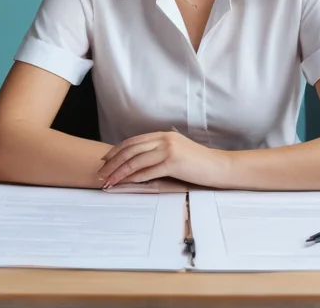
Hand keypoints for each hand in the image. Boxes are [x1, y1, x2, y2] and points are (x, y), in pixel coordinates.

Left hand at [98, 130, 230, 188]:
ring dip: (119, 172)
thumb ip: (160, 152)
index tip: (104, 160)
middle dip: (112, 162)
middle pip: (131, 149)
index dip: (116, 150)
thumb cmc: (199, 163)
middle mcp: (164, 139)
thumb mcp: (177, 151)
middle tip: (101, 173)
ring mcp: (169, 149)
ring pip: (136, 161)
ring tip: (108, 181)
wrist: (219, 167)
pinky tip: (124, 184)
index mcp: (164, 135)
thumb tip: (138, 162)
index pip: (133, 141)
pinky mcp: (173, 163)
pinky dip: (133, 178)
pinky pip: (147, 172)